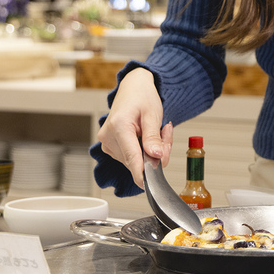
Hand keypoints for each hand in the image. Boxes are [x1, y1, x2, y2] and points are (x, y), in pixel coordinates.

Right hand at [96, 68, 172, 188]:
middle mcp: (108, 137)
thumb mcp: (153, 114)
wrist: (132, 88)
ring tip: (157, 130)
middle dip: (157, 152)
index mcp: (118, 127)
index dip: (141, 172)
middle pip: (137, 160)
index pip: (131, 157)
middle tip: (166, 132)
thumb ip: (154, 137)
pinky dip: (144, 150)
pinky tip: (147, 136)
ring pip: (136, 160)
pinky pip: (132, 157)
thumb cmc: (142, 97)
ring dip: (151, 151)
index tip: (148, 185)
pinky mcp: (110, 147)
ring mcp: (107, 144)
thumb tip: (155, 157)